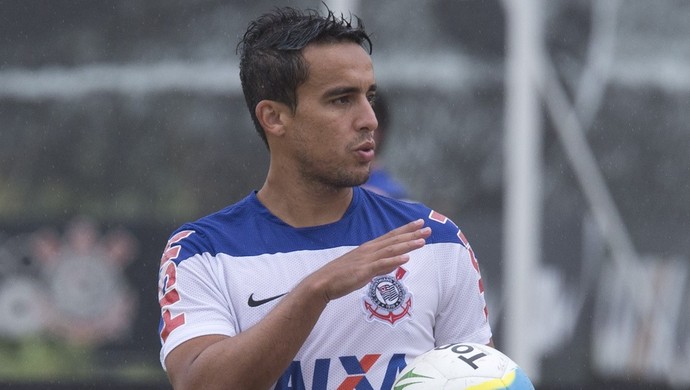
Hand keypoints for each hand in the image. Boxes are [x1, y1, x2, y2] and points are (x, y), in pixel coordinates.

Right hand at [308, 218, 430, 302]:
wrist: (323, 282)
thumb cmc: (342, 276)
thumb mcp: (364, 268)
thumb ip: (381, 265)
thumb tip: (396, 262)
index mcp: (369, 248)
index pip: (391, 235)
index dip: (406, 229)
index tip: (419, 223)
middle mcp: (369, 250)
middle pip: (394, 240)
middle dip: (412, 234)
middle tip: (428, 228)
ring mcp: (366, 259)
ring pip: (391, 250)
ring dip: (407, 245)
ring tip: (422, 241)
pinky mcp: (363, 271)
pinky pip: (381, 264)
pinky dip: (394, 260)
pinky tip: (406, 258)